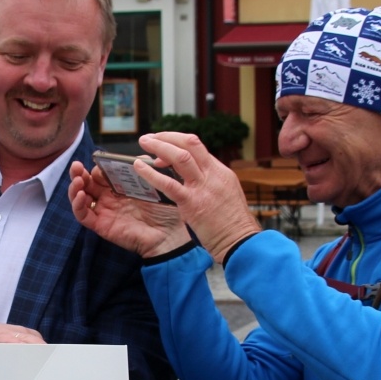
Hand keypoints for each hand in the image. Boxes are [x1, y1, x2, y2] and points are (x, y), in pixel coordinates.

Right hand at [68, 161, 187, 257]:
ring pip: (80, 197)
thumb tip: (139, 156)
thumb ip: (146, 168)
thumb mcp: (156, 183)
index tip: (100, 161)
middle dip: (79, 173)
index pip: (100, 173)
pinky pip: (83, 215)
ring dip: (74, 187)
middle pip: (86, 183)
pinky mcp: (101, 225)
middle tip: (76, 165)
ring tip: (77, 179)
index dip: (97, 167)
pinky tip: (81, 195)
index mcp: (120, 187)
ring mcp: (104, 211)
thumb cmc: (165, 210)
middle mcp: (109, 198)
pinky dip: (77, 205)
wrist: (169, 234)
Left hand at [135, 132, 261, 263]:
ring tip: (144, 142)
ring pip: (180, 157)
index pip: (198, 148)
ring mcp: (203, 188)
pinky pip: (168, 184)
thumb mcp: (227, 196)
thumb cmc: (233, 226)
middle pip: (190, 144)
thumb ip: (211, 185)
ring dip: (159, 146)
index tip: (164, 147)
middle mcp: (213, 175)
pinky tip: (139, 167)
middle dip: (167, 137)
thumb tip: (193, 180)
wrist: (241, 243)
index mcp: (221, 173)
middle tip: (150, 137)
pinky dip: (151, 173)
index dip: (177, 143)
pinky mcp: (192, 204)